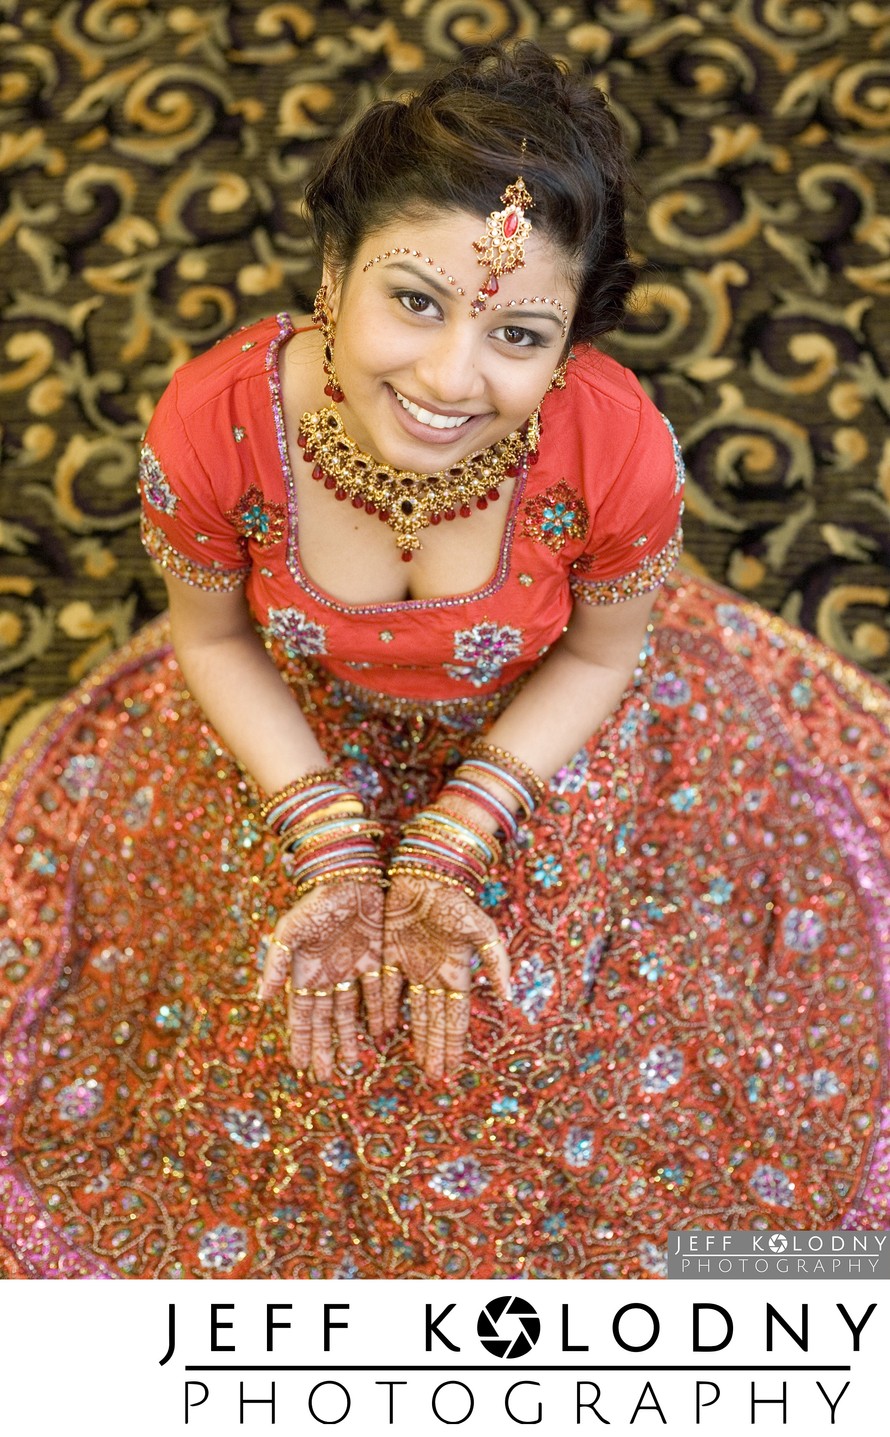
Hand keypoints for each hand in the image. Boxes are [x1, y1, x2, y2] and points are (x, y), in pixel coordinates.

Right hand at [258, 879, 385, 1078]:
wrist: (350, 876)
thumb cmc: (315, 902)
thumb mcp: (290, 932)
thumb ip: (276, 964)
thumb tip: (261, 999)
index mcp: (305, 971)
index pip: (302, 1015)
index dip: (301, 1040)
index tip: (301, 1067)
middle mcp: (328, 974)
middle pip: (326, 1019)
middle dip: (325, 1047)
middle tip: (328, 1076)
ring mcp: (352, 968)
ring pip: (352, 1011)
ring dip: (351, 1036)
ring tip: (354, 1063)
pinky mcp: (376, 958)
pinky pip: (378, 993)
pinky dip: (378, 1013)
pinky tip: (381, 1035)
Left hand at [382, 874, 511, 1078]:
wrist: (427, 873)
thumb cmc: (457, 901)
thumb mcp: (483, 931)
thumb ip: (496, 963)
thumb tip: (507, 999)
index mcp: (456, 971)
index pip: (455, 1017)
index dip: (454, 1044)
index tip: (453, 1069)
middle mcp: (433, 974)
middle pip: (435, 1021)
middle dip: (436, 1049)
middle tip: (436, 1077)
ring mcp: (411, 966)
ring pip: (412, 1010)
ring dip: (414, 1037)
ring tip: (415, 1062)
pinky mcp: (389, 954)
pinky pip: (386, 990)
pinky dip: (384, 1011)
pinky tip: (382, 1033)